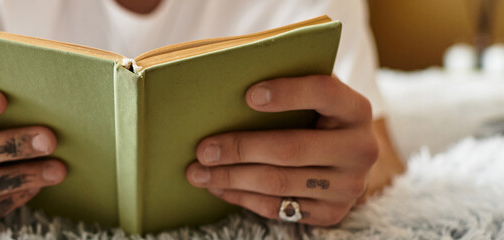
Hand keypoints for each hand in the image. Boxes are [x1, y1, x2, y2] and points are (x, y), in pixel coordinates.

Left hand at [186, 75, 377, 225]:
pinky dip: (241, 197)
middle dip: (240, 148)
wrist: (346, 159)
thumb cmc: (316, 116)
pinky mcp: (332, 213)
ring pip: (278, 182)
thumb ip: (288, 82)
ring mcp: (348, 186)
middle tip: (203, 149)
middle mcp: (360, 149)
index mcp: (356, 110)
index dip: (287, 93)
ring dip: (231, 178)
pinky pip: (277, 207)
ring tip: (198, 172)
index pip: (324, 93)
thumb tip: (230, 79)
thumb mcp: (313, 95)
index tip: (248, 95)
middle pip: (290, 148)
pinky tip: (218, 187)